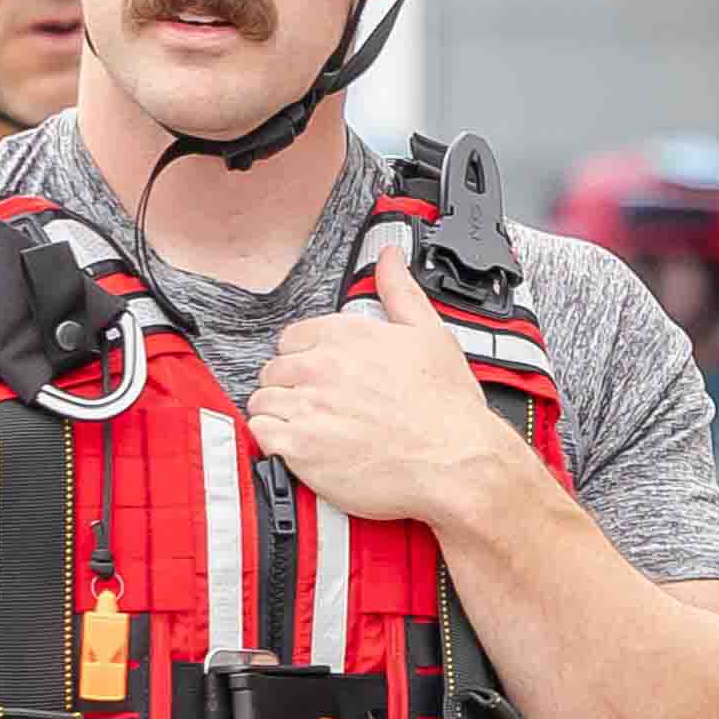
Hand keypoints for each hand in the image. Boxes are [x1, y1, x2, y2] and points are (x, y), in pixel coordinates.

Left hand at [242, 235, 543, 539]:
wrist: (457, 463)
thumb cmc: (448, 407)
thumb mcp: (431, 334)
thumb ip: (400, 290)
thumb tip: (390, 256)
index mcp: (345, 334)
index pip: (292, 338)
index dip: (305, 358)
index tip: (320, 376)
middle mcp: (321, 366)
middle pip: (274, 370)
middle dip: (291, 386)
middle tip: (319, 407)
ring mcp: (307, 407)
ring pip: (263, 402)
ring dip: (280, 414)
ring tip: (311, 429)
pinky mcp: (300, 447)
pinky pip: (262, 434)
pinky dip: (275, 442)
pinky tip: (301, 448)